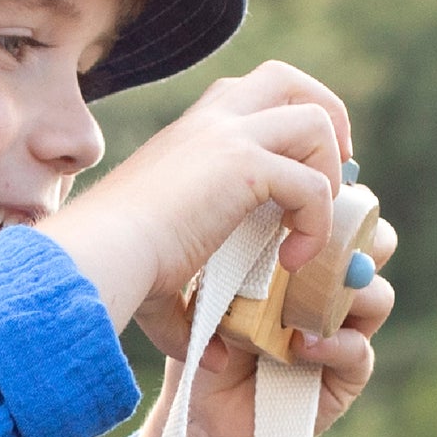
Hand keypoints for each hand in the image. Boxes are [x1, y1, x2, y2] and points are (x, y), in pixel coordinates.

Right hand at [41, 61, 355, 331]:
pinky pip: (311, 182)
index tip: (304, 180)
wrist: (101, 256)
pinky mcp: (242, 164)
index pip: (254, 95)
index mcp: (193, 133)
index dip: (291, 128)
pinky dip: (316, 222)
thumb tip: (218, 356)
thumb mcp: (163, 278)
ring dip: (327, 174)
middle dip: (327, 119)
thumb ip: (192, 310)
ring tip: (311, 231)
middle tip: (335, 179)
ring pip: (315, 120)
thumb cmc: (120, 271)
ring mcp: (227, 135)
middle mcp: (211, 121)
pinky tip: (292, 261)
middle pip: (290, 81)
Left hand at [122, 222, 397, 436]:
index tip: (303, 196)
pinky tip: (298, 346)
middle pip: (377, 243)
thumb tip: (258, 205)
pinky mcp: (346, 376)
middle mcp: (335, 288)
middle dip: (358, 235)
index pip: (344, 211)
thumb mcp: (216, 285)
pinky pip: (359, 351)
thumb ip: (240, 247)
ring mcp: (346, 330)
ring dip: (344, 291)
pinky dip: (334, 345)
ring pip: (377, 295)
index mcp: (311, 255)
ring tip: (303, 301)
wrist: (203, 413)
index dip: (337, 197)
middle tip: (322, 238)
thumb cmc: (207, 340)